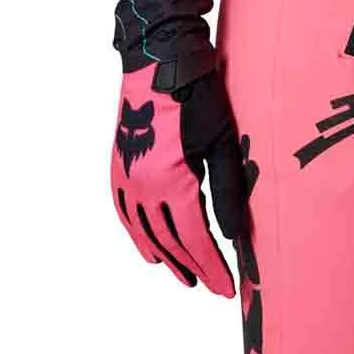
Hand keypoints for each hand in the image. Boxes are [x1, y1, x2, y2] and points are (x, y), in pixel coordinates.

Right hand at [111, 64, 246, 294]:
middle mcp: (143, 188)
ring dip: (165, 257)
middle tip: (210, 287)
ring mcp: (126, 179)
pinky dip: (138, 236)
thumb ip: (228, 191)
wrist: (158, 64)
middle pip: (170, 241)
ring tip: (183, 276)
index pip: (195, 238)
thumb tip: (234, 235)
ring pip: (145, 233)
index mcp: (171, 184)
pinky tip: (150, 250)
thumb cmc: (198, 100)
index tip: (226, 288)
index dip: (212, 266)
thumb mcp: (221, 144)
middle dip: (192, 267)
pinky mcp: (119, 168)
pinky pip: (126, 214)